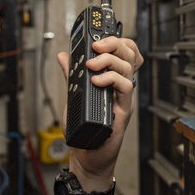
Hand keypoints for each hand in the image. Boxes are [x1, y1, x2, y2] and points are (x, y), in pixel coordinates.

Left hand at [57, 36, 143, 186]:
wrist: (87, 156)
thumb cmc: (84, 130)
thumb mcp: (75, 95)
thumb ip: (73, 75)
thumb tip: (65, 55)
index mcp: (112, 80)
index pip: (124, 53)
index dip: (116, 41)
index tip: (98, 38)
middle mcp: (121, 86)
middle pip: (129, 55)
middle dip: (114, 44)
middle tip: (96, 46)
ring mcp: (123, 98)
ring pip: (128, 68)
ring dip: (109, 61)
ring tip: (92, 65)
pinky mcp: (123, 110)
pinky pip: (126, 88)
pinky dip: (112, 80)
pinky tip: (97, 81)